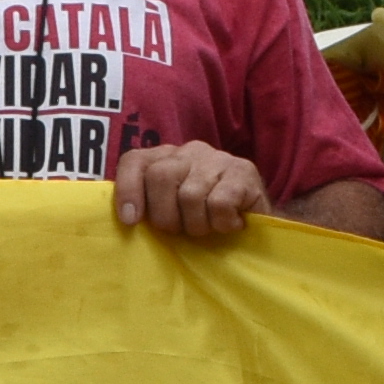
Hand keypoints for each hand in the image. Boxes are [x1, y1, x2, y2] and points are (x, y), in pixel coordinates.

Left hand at [109, 143, 269, 241]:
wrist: (257, 224)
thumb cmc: (204, 221)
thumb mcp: (170, 213)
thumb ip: (145, 208)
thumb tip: (126, 219)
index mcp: (165, 158)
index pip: (135, 161)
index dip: (128, 190)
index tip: (130, 221)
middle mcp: (189, 151)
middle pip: (160, 176)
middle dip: (166, 216)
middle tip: (180, 232)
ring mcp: (217, 158)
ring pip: (190, 195)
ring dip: (197, 225)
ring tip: (209, 228)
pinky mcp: (243, 171)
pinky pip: (219, 202)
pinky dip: (221, 223)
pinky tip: (230, 224)